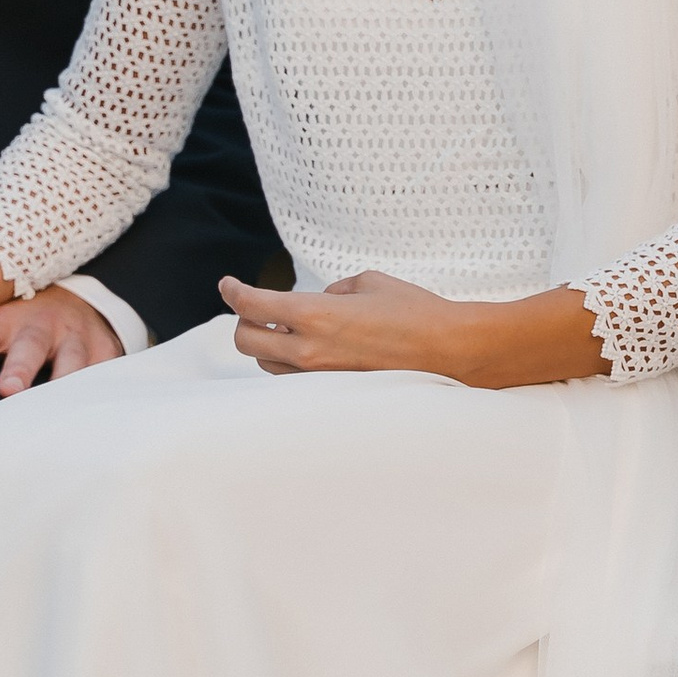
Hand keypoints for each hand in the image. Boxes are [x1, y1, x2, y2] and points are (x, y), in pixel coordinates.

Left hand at [0, 283, 123, 397]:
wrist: (81, 304)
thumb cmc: (23, 330)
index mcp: (2, 323)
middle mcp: (39, 326)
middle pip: (26, 347)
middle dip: (18, 368)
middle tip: (7, 390)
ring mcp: (75, 339)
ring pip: (70, 362)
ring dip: (62, 381)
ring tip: (56, 407)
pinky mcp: (106, 352)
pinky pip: (103, 375)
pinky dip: (98, 393)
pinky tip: (94, 417)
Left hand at [218, 272, 608, 388]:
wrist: (450, 353)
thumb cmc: (415, 310)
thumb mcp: (369, 282)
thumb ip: (334, 289)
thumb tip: (321, 298)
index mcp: (314, 315)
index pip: (252, 306)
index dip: (232, 292)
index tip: (227, 284)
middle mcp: (309, 351)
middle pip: (246, 341)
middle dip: (243, 322)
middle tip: (252, 309)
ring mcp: (320, 378)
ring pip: (268, 365)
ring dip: (267, 346)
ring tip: (281, 330)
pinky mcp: (334, 394)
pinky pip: (295, 380)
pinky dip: (290, 363)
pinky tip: (305, 351)